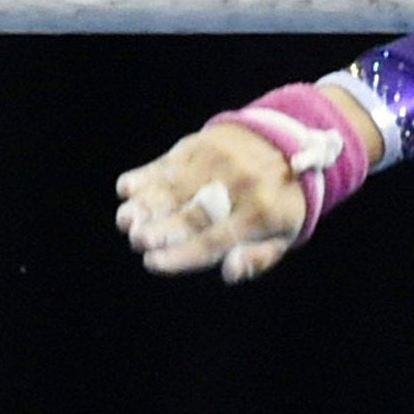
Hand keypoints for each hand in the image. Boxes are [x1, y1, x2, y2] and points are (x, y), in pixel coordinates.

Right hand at [115, 122, 305, 282]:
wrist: (288, 143)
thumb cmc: (279, 201)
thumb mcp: (283, 234)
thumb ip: (258, 258)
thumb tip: (229, 271)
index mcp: (264, 213)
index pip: (216, 240)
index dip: (182, 254)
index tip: (153, 263)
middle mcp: (242, 185)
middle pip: (193, 213)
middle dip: (161, 229)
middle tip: (137, 240)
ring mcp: (221, 161)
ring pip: (176, 187)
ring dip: (145, 204)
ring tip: (125, 220)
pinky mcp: (203, 143)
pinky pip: (170, 161)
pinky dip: (147, 174)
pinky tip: (127, 188)